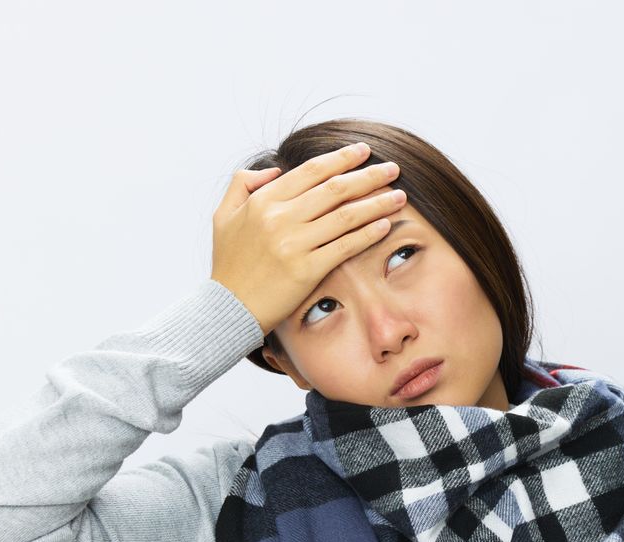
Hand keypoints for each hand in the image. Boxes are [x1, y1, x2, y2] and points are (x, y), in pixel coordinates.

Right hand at [210, 142, 405, 335]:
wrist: (227, 308)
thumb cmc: (229, 263)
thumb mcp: (224, 215)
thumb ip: (243, 184)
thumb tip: (276, 169)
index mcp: (263, 201)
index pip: (310, 171)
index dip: (340, 158)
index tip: (363, 151)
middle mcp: (280, 218)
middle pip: (335, 189)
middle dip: (369, 176)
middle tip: (393, 168)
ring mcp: (294, 244)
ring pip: (345, 216)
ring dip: (377, 203)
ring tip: (399, 196)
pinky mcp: (306, 270)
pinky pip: (345, 246)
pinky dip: (368, 234)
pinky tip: (386, 225)